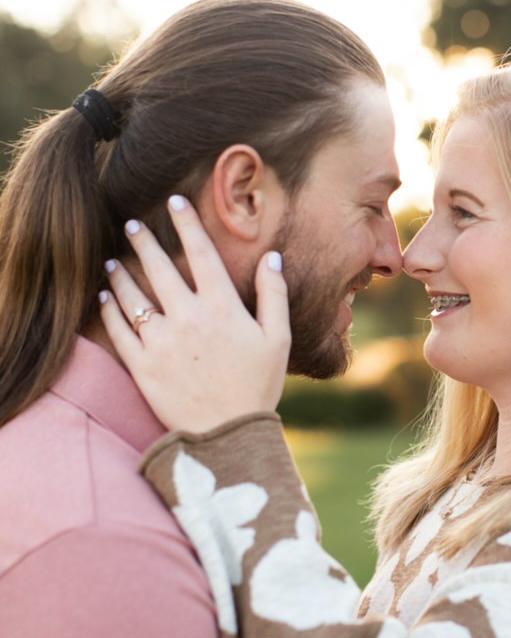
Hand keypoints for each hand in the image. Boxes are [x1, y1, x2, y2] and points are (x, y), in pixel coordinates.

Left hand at [100, 195, 289, 432]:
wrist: (229, 436)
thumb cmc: (259, 387)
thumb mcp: (279, 339)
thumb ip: (275, 295)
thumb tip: (273, 258)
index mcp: (223, 308)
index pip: (201, 254)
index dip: (187, 223)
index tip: (174, 201)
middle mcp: (188, 318)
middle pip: (159, 268)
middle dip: (143, 241)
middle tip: (132, 225)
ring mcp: (161, 341)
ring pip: (132, 295)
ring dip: (120, 272)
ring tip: (112, 259)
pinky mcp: (142, 365)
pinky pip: (118, 330)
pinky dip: (108, 310)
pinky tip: (104, 298)